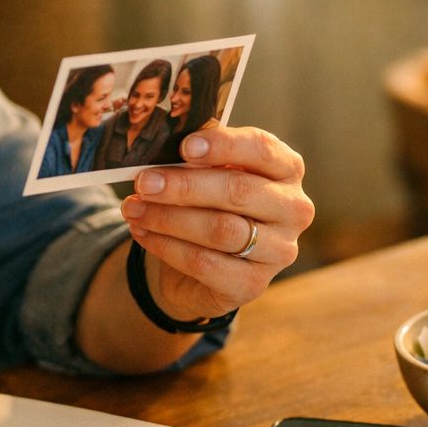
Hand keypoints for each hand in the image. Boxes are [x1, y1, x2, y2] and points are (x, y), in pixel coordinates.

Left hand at [121, 124, 313, 322]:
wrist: (207, 263)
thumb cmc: (210, 201)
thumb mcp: (208, 171)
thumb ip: (198, 155)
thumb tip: (164, 142)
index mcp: (286, 168)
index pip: (262, 149)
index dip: (223, 145)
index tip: (184, 146)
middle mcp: (293, 209)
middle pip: (238, 191)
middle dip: (184, 186)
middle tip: (144, 182)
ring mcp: (279, 250)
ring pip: (220, 230)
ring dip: (169, 217)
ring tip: (134, 208)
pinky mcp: (254, 284)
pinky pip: (204, 263)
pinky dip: (167, 246)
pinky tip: (142, 232)